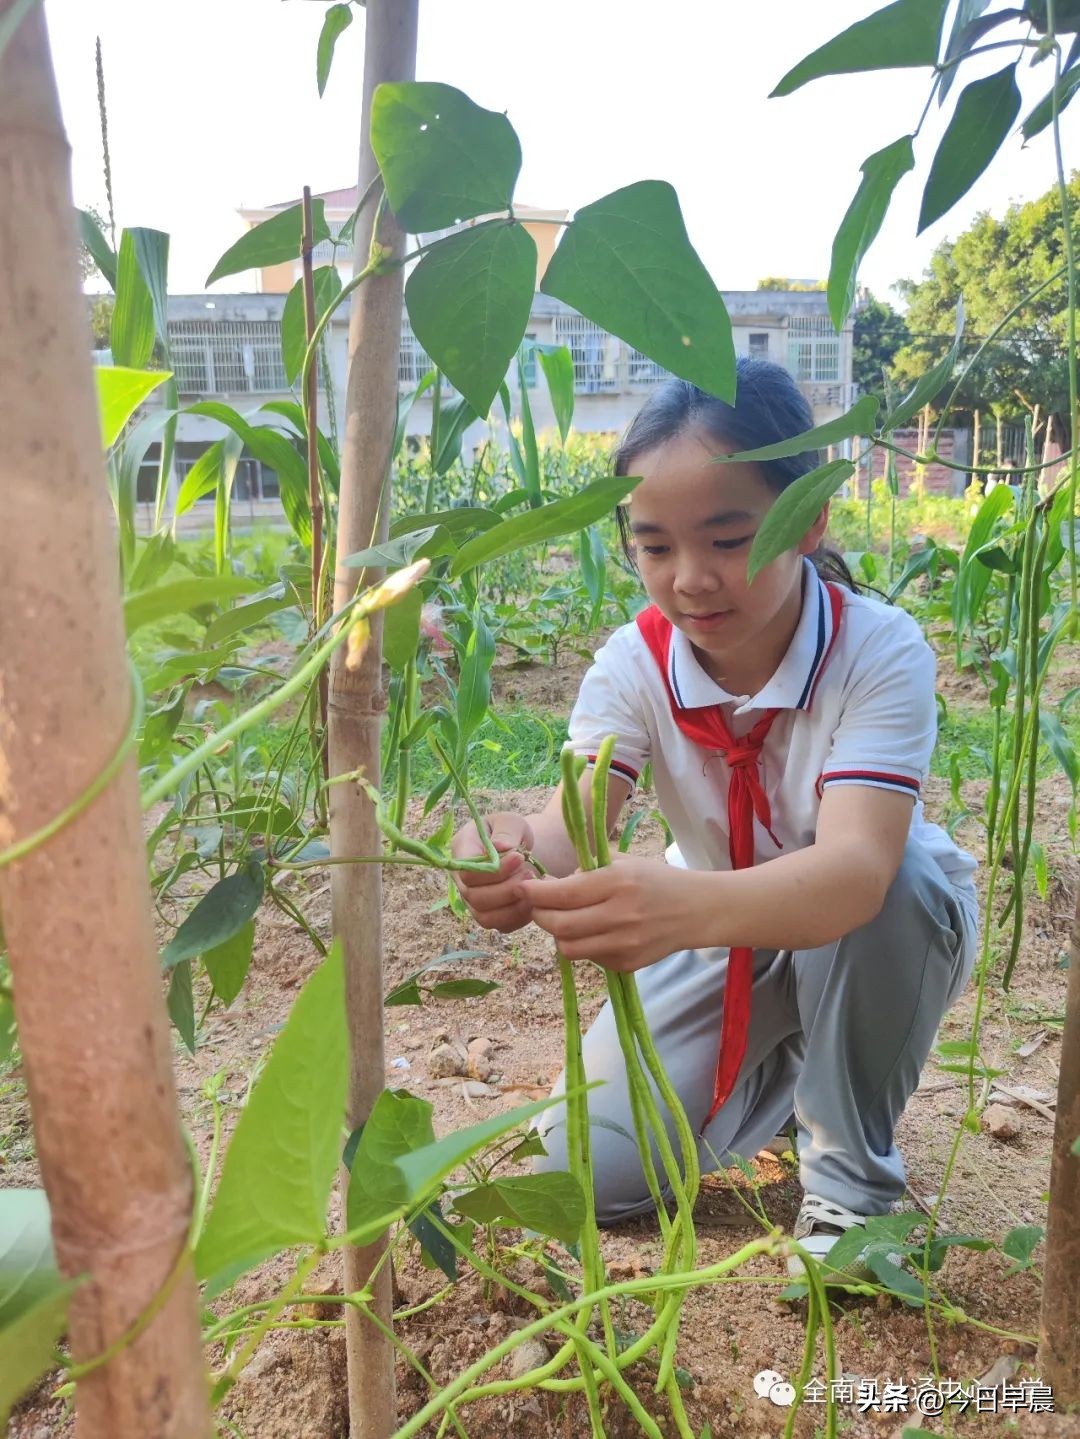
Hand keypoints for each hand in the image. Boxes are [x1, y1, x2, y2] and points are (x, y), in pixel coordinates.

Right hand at [451, 811, 537, 933]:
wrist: (520, 850)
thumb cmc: (512, 833)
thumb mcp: (511, 822)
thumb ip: (506, 831)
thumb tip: (500, 847)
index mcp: (461, 851)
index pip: (466, 872)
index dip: (493, 871)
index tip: (519, 857)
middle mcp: (461, 880)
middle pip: (474, 897)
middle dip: (506, 888)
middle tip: (530, 872)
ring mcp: (473, 901)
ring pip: (485, 916)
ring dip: (513, 904)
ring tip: (533, 885)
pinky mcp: (490, 915)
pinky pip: (501, 925)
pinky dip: (520, 915)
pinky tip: (533, 899)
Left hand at [520, 856, 697, 971]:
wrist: (697, 910)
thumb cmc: (656, 880)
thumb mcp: (623, 862)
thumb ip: (587, 870)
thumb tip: (550, 882)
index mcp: (618, 883)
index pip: (563, 894)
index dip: (535, 893)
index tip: (523, 887)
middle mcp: (620, 916)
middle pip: (559, 926)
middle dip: (539, 915)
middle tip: (537, 906)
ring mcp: (624, 944)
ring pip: (568, 948)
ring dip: (557, 934)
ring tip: (563, 919)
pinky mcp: (627, 964)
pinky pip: (589, 958)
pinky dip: (582, 945)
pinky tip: (591, 931)